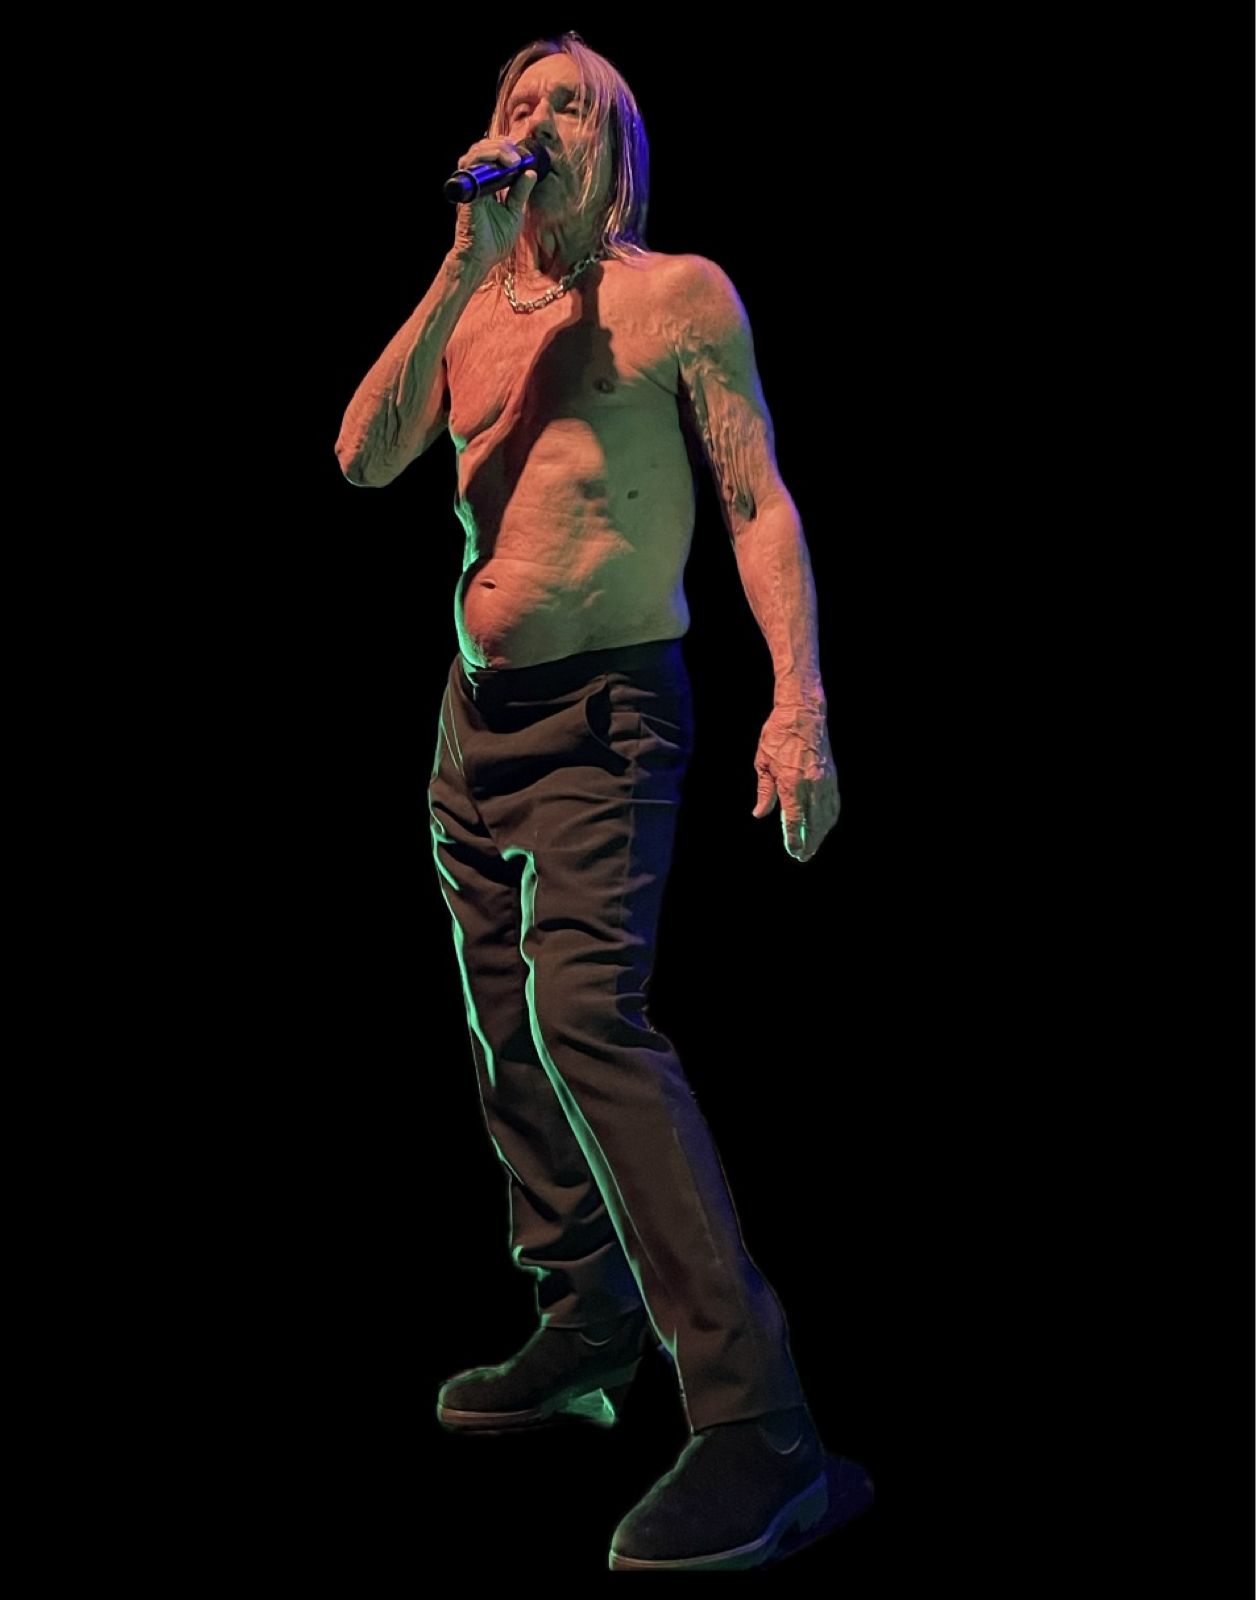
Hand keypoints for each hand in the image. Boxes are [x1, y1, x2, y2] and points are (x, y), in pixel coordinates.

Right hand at [450, 138, 537, 274]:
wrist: (482, 257)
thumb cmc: (496, 240)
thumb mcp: (514, 212)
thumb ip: (520, 192)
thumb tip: (530, 173)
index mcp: (487, 186)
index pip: (490, 157)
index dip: (503, 149)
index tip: (520, 154)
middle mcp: (476, 183)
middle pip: (482, 149)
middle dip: (500, 145)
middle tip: (517, 155)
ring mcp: (470, 186)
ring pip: (475, 152)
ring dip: (495, 149)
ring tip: (512, 157)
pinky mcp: (468, 191)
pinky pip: (471, 166)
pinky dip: (487, 158)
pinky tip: (504, 163)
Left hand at [751, 706, 839, 861]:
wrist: (803, 713)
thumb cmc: (778, 736)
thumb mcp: (763, 763)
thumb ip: (765, 792)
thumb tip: (760, 814)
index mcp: (791, 783)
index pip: (794, 820)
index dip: (794, 839)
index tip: (794, 852)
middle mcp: (812, 784)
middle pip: (813, 823)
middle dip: (809, 842)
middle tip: (803, 857)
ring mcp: (825, 780)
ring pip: (826, 815)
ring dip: (821, 833)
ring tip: (814, 846)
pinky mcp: (832, 775)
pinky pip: (834, 803)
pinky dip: (830, 817)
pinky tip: (825, 825)